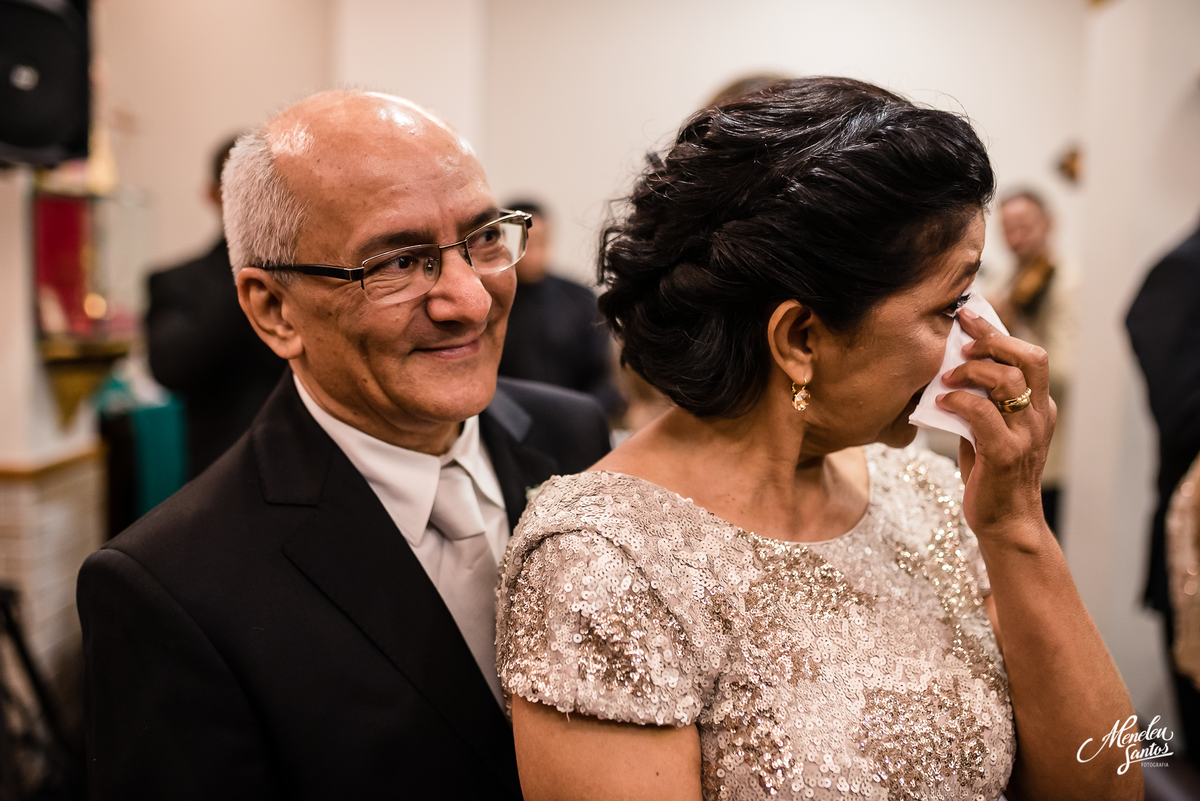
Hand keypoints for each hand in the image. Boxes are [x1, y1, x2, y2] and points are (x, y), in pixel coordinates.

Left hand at [935, 308, 1055, 542]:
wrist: (1006, 523)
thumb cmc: (990, 474)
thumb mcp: (987, 430)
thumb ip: (980, 401)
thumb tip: (950, 369)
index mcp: (1039, 407)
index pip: (1029, 356)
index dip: (999, 333)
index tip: (969, 317)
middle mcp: (1039, 417)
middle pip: (1029, 358)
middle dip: (992, 339)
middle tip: (961, 337)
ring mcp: (1025, 435)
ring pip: (1008, 380)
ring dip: (972, 371)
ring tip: (947, 377)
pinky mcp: (1005, 454)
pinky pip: (983, 413)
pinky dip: (960, 402)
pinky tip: (942, 403)